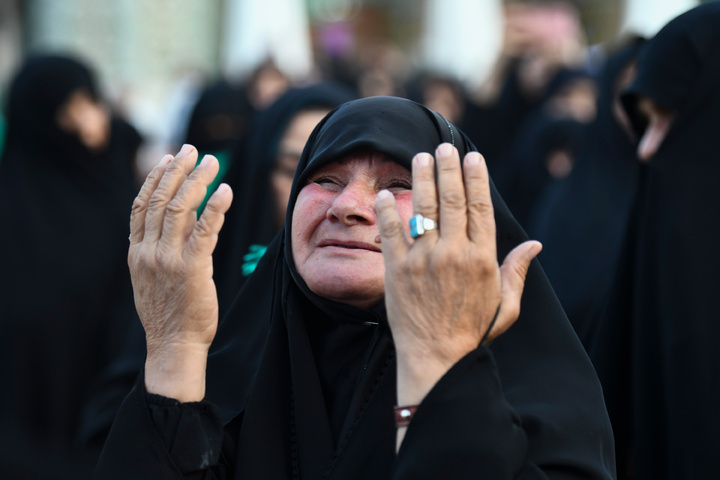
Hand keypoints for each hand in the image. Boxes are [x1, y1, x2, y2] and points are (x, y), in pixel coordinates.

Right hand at [128, 144, 232, 400]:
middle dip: (177, 170)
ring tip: (212, 162)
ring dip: (197, 180)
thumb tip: (187, 214)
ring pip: (180, 208)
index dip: (154, 178)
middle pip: (160, 199)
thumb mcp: (154, 275)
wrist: (173, 344)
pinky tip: (225, 191)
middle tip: (192, 150)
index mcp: (136, 251)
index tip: (167, 158)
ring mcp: (169, 259)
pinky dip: (215, 207)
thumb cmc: (168, 310)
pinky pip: (205, 230)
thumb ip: (164, 244)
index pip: (141, 205)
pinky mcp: (193, 267)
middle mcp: (149, 251)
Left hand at [375, 144, 540, 420]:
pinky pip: (391, 232)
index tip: (472, 157)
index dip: (476, 179)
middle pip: (451, 200)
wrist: (436, 359)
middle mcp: (453, 253)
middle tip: (443, 147)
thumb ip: (517, 272)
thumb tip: (535, 245)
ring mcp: (423, 259)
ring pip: (423, 208)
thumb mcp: (505, 305)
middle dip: (448, 168)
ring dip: (421, 178)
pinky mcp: (396, 270)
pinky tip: (386, 192)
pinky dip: (388, 210)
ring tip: (419, 156)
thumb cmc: (473, 332)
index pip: (480, 207)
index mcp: (482, 258)